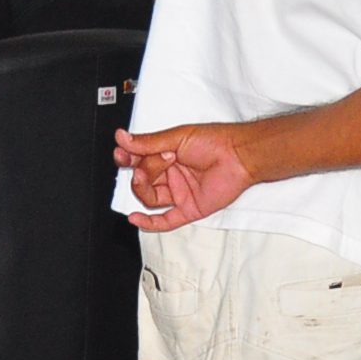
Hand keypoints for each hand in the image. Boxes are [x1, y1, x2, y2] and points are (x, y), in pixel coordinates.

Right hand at [115, 123, 255, 229]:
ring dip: (145, 188)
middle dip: (143, 170)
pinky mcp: (188, 209)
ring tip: (156, 173)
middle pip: (142, 180)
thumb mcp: (176, 137)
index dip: (127, 159)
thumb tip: (122, 138)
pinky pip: (164, 221)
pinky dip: (148, 222)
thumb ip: (147, 143)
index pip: (138, 161)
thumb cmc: (214, 142)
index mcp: (166, 156)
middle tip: (157, 159)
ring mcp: (178, 193)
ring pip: (149, 199)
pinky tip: (135, 218)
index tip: (121, 155)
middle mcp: (171, 175)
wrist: (239, 156)